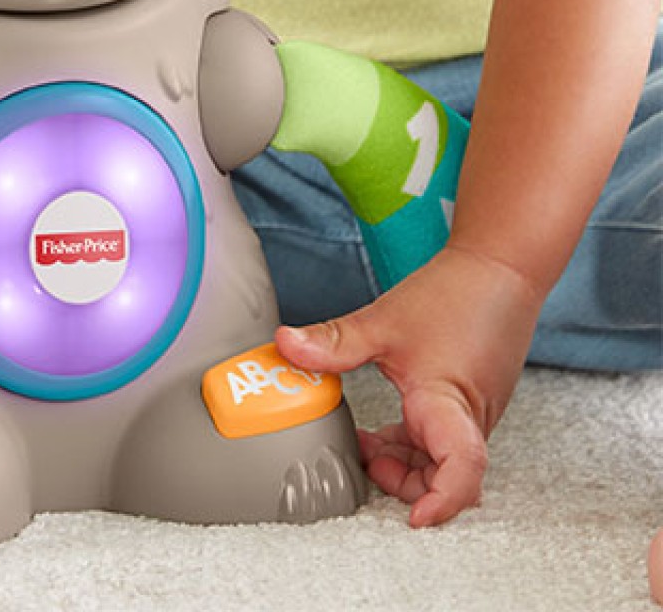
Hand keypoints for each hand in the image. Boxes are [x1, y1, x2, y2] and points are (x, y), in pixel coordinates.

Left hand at [275, 245, 544, 526]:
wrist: (501, 266)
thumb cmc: (455, 294)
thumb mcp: (382, 321)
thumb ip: (333, 341)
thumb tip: (285, 344)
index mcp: (449, 404)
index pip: (460, 471)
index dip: (439, 503)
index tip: (413, 519)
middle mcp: (469, 418)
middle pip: (444, 478)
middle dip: (402, 484)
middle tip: (362, 462)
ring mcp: (472, 412)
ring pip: (440, 461)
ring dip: (404, 461)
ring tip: (364, 443)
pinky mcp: (469, 401)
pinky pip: (442, 441)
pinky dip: (413, 443)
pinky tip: (384, 426)